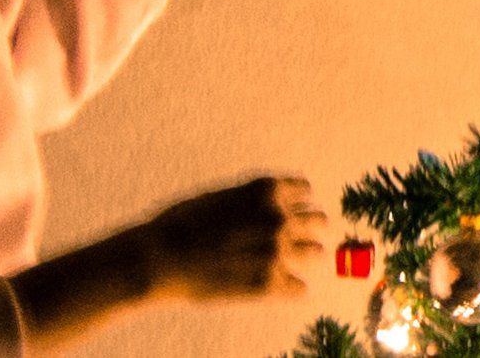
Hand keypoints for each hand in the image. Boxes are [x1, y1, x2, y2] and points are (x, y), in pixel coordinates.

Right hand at [138, 176, 328, 301]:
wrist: (160, 257)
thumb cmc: (182, 224)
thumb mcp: (221, 195)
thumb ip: (251, 200)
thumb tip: (270, 207)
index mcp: (266, 190)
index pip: (305, 191)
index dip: (298, 203)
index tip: (292, 213)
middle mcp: (278, 217)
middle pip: (318, 222)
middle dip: (309, 230)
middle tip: (299, 240)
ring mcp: (277, 251)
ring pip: (316, 254)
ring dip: (305, 258)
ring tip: (290, 264)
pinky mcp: (270, 284)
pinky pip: (300, 289)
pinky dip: (292, 288)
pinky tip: (280, 288)